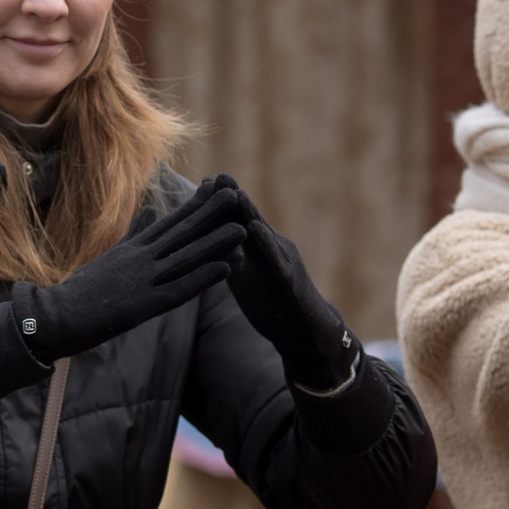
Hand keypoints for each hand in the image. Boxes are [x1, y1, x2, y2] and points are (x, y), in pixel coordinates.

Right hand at [17, 178, 243, 361]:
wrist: (54, 317)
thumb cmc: (78, 291)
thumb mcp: (109, 257)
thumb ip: (133, 235)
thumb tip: (150, 211)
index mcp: (133, 249)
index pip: (170, 222)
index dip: (195, 205)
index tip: (216, 186)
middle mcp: (139, 259)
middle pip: (180, 233)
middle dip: (209, 213)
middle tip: (235, 192)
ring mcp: (141, 280)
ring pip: (185, 258)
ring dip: (214, 243)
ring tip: (241, 228)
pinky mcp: (143, 305)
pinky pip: (179, 290)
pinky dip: (202, 278)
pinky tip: (225, 269)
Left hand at [217, 180, 356, 390]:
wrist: (304, 333)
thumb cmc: (271, 303)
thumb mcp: (244, 276)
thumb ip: (230, 255)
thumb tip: (206, 241)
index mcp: (259, 248)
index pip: (238, 222)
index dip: (222, 203)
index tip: (204, 180)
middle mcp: (273, 249)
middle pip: (250, 220)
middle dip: (234, 197)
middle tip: (216, 175)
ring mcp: (283, 262)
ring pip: (264, 234)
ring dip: (249, 212)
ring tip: (234, 191)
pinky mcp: (289, 280)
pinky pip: (275, 260)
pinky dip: (265, 244)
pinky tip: (254, 230)